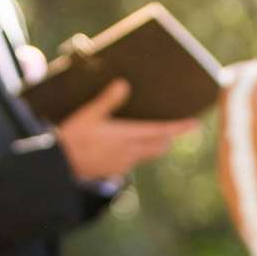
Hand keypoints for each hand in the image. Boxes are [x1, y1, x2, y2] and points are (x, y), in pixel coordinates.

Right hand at [54, 80, 200, 181]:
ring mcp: (124, 164)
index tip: (196, 124)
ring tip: (154, 133)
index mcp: (126, 136)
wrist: (60, 166)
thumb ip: (108, 101)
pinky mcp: (116, 171)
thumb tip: (123, 84)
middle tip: (175, 127)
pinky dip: (139, 152)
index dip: (179, 128)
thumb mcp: (89, 114)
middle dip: (168, 136)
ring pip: (148, 154)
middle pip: (160, 145)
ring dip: (154, 144)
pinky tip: (130, 145)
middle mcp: (130, 152)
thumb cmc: (73, 137)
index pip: (161, 131)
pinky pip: (134, 160)